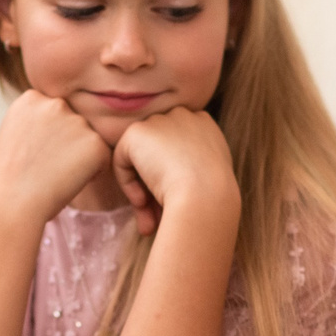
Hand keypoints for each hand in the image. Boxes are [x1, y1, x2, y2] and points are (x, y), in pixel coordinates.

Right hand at [0, 91, 112, 231]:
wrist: (11, 201)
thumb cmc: (2, 178)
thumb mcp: (4, 137)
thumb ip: (26, 124)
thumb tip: (36, 127)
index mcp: (32, 99)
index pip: (52, 112)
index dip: (48, 136)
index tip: (37, 155)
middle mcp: (56, 103)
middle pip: (72, 122)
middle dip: (67, 142)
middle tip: (50, 167)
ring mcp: (77, 121)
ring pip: (88, 139)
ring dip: (80, 156)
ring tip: (57, 176)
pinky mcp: (95, 142)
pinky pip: (103, 157)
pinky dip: (93, 172)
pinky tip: (70, 182)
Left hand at [111, 107, 235, 235]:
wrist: (206, 196)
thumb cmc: (212, 197)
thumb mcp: (209, 177)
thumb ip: (191, 169)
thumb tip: (167, 183)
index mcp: (204, 124)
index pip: (178, 147)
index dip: (172, 176)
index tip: (176, 201)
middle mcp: (183, 115)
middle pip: (158, 151)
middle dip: (154, 186)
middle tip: (157, 217)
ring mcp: (160, 121)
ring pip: (139, 158)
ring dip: (142, 190)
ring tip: (150, 220)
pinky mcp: (138, 132)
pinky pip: (122, 160)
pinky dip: (128, 185)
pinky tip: (143, 200)